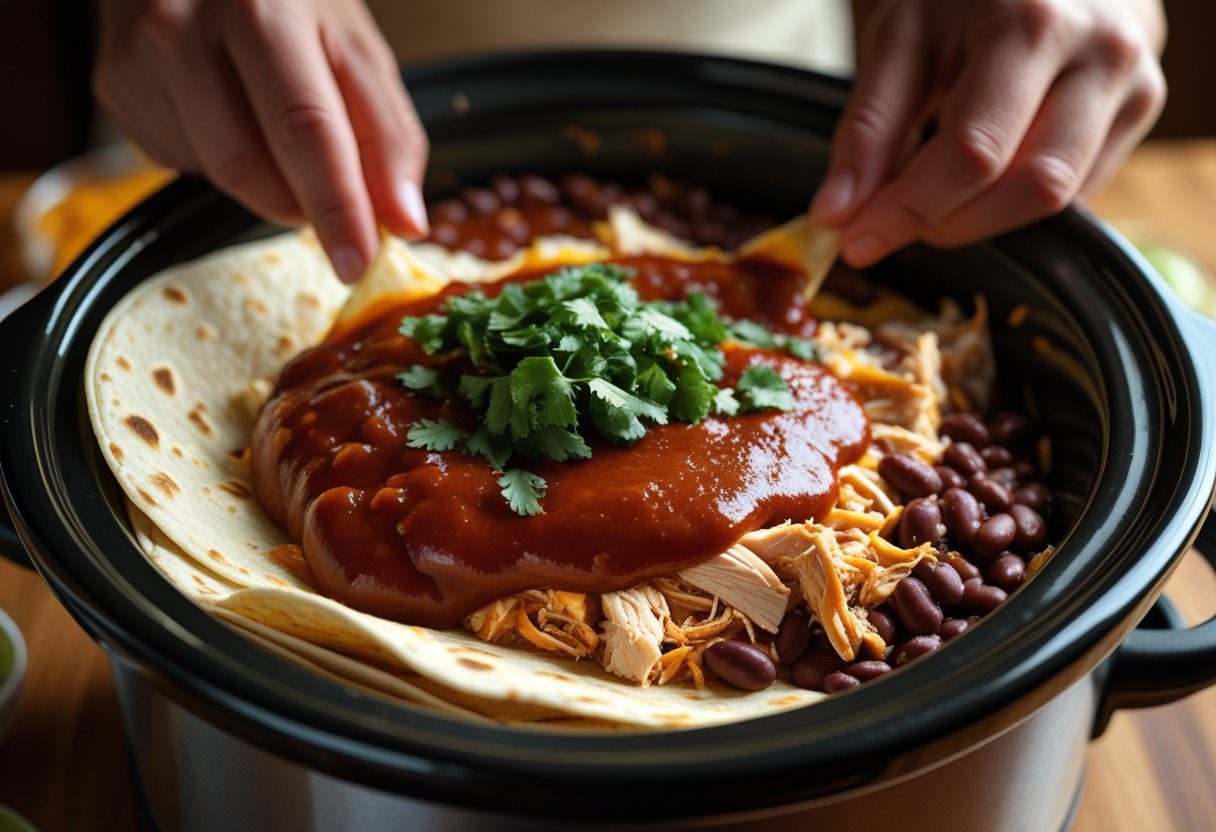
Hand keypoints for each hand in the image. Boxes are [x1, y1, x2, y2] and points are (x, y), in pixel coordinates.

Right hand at [93, 0, 429, 281]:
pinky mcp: (115, 87)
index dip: (336, 208)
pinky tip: (228, 112)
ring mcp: (140, 60)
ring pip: (217, 175)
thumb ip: (387, 134)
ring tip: (274, 124)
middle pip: (249, 167)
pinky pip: (183, 163)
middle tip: (332, 211)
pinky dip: (223, 159)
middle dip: (301, 207)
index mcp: (260, 7)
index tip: (357, 261)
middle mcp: (186, 28)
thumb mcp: (353, 46)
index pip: (305, 130)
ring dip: (265, 181)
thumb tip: (405, 221)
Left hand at [813, 0, 1165, 266]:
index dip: (910, 211)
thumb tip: (837, 214)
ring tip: (932, 195)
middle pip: (1028, 187)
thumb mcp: (901, 36)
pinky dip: (1015, 201)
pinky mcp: (1142, 109)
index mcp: (1034, 25)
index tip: (857, 242)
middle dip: (949, 223)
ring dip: (983, 219)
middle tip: (891, 220)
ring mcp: (1134, 85)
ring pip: (1059, 199)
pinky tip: (982, 175)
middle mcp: (1101, 55)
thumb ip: (868, 128)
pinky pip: (1078, 188)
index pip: (973, 152)